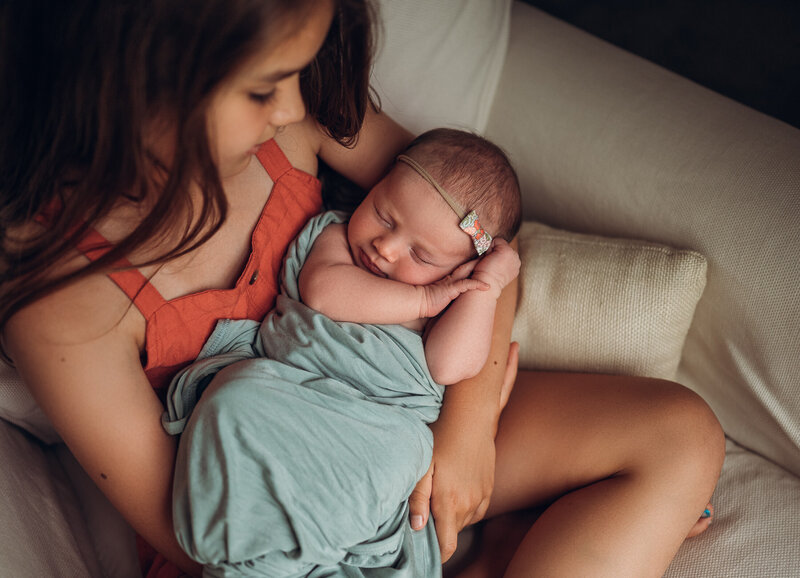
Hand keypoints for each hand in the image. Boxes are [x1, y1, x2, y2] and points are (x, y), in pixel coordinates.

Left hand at [408, 342, 518, 561]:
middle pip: (453, 533)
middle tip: (423, 512)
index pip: (447, 546)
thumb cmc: (441, 437)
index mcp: (450, 502)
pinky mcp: (489, 488)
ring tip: (438, 496)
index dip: (436, 552)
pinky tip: (454, 489)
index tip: (424, 547)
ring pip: (465, 521)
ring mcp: (482, 496)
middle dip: (439, 529)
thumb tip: (416, 527)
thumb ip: (418, 498)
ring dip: (452, 517)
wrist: (470, 417)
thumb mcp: (422, 466)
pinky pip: (477, 510)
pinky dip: (465, 507)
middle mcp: (469, 504)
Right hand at [419, 260, 487, 317]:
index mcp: (449, 280)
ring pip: (468, 271)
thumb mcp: (440, 295)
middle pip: (468, 266)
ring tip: (493, 264)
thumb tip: (452, 295)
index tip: (484, 259)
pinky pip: (466, 285)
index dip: (474, 263)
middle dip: (479, 259)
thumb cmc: (427, 301)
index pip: (464, 269)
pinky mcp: (451, 289)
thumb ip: (447, 292)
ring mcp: (451, 283)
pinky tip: (487, 286)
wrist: (418, 302)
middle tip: (491, 253)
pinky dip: (477, 285)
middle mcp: (452, 279)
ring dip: (480, 268)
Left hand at [472, 239, 520, 296]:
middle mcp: (517, 260)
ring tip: (490, 263)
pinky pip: (496, 241)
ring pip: (500, 244)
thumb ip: (500, 262)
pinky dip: (490, 247)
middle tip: (491, 265)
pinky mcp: (506, 250)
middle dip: (495, 252)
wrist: (486, 284)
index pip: (505, 253)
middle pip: (503, 247)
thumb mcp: (497, 270)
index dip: (496, 256)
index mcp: (516, 266)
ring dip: (493, 251)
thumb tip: (493, 253)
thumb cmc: (486, 279)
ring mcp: (513, 255)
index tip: (492, 267)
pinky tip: (489, 259)